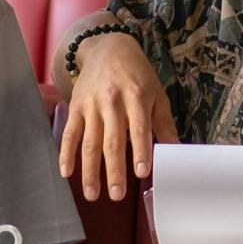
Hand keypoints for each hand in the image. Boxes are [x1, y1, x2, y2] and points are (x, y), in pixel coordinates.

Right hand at [60, 31, 177, 201]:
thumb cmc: (136, 74)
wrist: (108, 48)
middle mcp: (112, 101)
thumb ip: (164, 123)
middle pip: (112, 141)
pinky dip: (66, 154)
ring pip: (89, 142)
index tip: (143, 172)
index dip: (140, 150)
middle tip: (117, 194)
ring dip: (90, 171)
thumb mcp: (156, 93)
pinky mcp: (76, 107)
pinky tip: (67, 173)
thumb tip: (176, 149)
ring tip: (93, 194)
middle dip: (114, 170)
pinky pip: (69, 133)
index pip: (138, 128)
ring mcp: (91, 105)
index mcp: (136, 96)